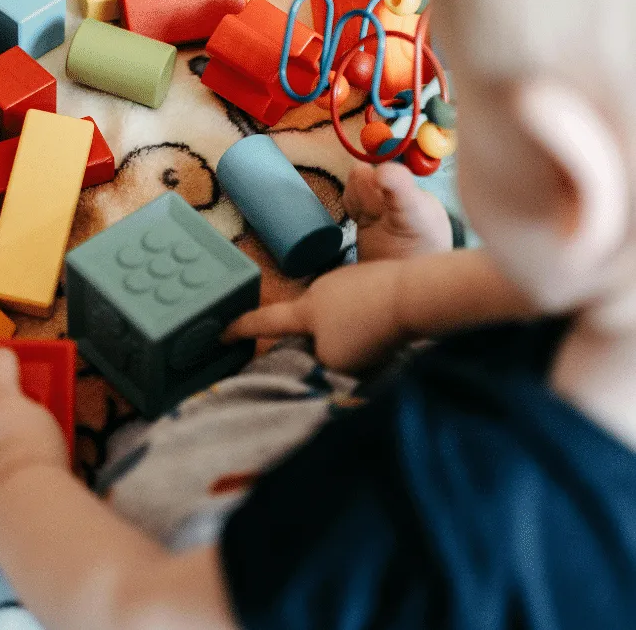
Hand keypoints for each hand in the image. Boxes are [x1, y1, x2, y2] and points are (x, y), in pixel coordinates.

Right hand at [222, 259, 405, 373]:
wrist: (414, 295)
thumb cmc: (370, 330)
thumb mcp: (335, 359)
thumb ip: (318, 357)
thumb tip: (325, 349)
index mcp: (305, 311)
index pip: (265, 322)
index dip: (241, 329)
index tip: (223, 332)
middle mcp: (321, 289)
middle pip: (309, 318)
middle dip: (317, 335)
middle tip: (341, 354)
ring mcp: (349, 279)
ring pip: (340, 312)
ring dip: (350, 326)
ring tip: (376, 342)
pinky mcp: (375, 278)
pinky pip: (364, 305)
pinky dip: (370, 317)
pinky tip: (389, 327)